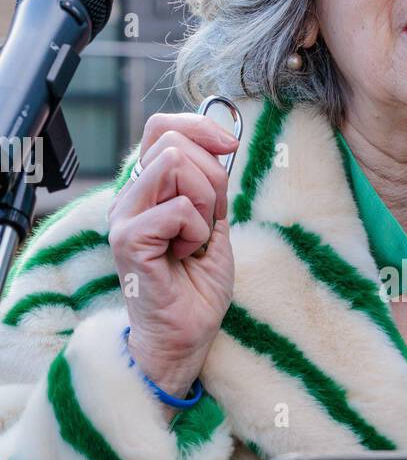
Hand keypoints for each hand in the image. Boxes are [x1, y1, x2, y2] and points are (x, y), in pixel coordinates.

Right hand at [107, 111, 240, 396]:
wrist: (186, 333)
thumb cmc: (197, 284)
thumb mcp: (214, 221)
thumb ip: (211, 183)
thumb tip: (223, 140)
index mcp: (148, 188)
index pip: (162, 128)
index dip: (199, 127)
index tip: (229, 146)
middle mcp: (130, 196)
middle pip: (174, 144)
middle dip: (211, 176)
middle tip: (210, 219)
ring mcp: (124, 216)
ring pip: (175, 167)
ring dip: (204, 203)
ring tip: (195, 239)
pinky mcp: (128, 238)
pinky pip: (178, 209)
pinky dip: (196, 231)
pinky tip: (186, 254)